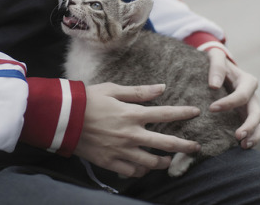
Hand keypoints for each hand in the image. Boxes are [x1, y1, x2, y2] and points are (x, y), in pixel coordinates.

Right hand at [73, 82, 200, 177]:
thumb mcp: (112, 90)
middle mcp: (131, 134)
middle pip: (167, 143)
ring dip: (165, 162)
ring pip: (152, 163)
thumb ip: (138, 92)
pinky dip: (142, 171)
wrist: (63, 118)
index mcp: (132, 114)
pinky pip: (132, 172)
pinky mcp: (110, 162)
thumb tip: (162, 88)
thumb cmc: (87, 100)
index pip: (166, 113)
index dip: (183, 113)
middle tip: (196, 147)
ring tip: (170, 160)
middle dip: (185, 146)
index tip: (196, 112)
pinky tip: (144, 167)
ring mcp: (121, 150)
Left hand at [206, 49, 259, 148]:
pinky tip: (241, 146)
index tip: (211, 109)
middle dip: (249, 126)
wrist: (219, 66)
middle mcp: (252, 96)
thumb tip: (213, 86)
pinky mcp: (246, 116)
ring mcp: (251, 108)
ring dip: (254, 136)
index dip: (228, 103)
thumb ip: (216, 67)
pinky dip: (251, 138)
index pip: (241, 95)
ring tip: (243, 145)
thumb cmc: (217, 61)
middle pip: (256, 113)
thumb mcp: (215, 56)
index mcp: (247, 81)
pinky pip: (254, 129)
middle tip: (237, 136)